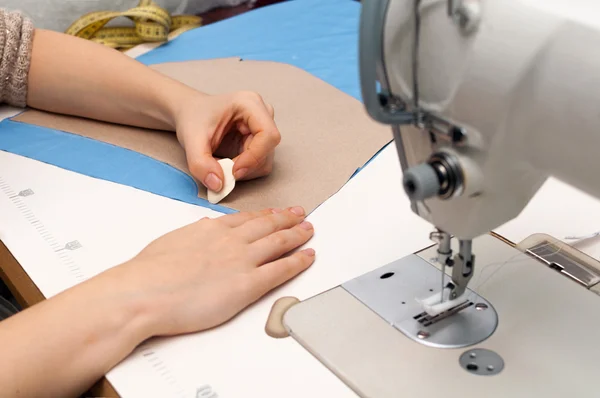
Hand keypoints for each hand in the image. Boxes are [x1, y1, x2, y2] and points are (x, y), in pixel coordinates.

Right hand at [115, 206, 313, 336]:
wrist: (144, 292)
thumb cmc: (149, 272)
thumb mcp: (173, 242)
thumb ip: (193, 238)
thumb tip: (201, 235)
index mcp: (211, 228)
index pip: (246, 218)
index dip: (265, 214)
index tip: (276, 212)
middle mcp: (231, 240)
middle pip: (267, 226)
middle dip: (287, 219)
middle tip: (301, 215)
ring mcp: (242, 260)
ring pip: (279, 242)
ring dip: (298, 235)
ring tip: (310, 230)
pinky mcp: (247, 285)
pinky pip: (281, 270)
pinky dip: (299, 261)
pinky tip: (309, 256)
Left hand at [175, 91, 279, 191]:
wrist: (190, 114)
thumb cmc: (193, 118)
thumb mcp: (191, 140)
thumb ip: (201, 164)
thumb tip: (218, 185)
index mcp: (250, 104)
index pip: (268, 135)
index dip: (254, 157)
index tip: (233, 171)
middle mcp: (263, 114)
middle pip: (268, 150)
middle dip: (246, 166)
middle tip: (222, 170)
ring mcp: (264, 128)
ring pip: (265, 160)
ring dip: (244, 170)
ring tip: (221, 163)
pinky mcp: (261, 142)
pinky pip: (260, 164)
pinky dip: (244, 170)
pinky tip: (228, 163)